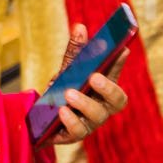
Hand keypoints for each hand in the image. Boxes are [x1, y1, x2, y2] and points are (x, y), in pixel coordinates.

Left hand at [49, 23, 128, 145]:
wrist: (41, 118)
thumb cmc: (62, 92)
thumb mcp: (68, 70)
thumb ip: (76, 52)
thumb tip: (79, 27)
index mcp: (105, 88)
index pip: (116, 73)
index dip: (119, 62)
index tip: (121, 49)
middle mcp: (103, 106)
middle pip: (118, 100)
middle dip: (109, 88)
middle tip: (94, 77)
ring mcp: (91, 122)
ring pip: (98, 116)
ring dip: (85, 104)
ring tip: (69, 94)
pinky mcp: (76, 135)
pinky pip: (78, 131)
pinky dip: (71, 120)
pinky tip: (61, 111)